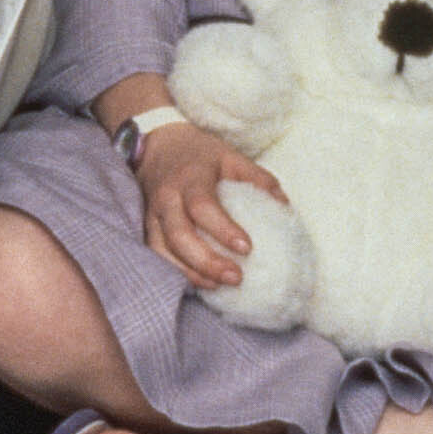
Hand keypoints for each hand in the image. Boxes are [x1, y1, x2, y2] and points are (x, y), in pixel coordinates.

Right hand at [135, 121, 289, 288]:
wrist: (157, 146)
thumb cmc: (200, 155)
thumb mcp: (231, 157)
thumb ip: (258, 179)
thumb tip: (285, 208)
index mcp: (190, 178)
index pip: (202, 205)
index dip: (222, 229)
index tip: (247, 248)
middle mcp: (167, 197)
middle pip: (179, 234)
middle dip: (206, 260)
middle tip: (236, 277)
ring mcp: (153, 214)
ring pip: (164, 249)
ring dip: (191, 271)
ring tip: (219, 286)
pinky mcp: (147, 227)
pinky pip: (157, 255)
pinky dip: (178, 271)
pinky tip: (202, 283)